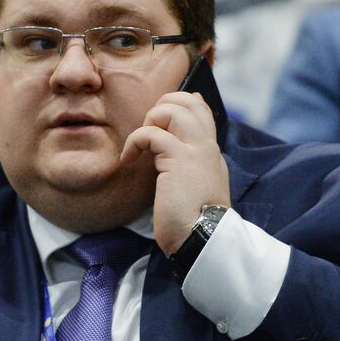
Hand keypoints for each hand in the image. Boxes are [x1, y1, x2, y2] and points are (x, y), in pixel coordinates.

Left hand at [120, 90, 230, 255]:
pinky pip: (152, 134)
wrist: (203, 240)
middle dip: (164, 105)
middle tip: (149, 129)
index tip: (158, 128)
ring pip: (175, 109)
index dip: (177, 108)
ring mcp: (195, 151)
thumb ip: (186, 171)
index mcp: (211, 155)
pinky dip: (135, 140)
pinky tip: (128, 159)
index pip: (201, 111)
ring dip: (150, 119)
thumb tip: (164, 161)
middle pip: (191, 100)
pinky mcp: (178, 160)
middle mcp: (207, 147)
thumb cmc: (194, 224)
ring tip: (141, 144)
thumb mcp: (194, 190)